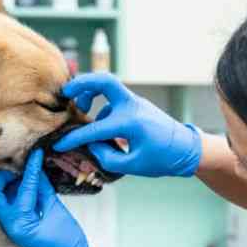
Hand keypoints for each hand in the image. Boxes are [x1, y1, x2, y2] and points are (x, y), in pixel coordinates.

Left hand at [0, 149, 112, 246]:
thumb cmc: (67, 244)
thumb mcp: (56, 212)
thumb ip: (44, 190)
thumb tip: (36, 170)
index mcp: (18, 223)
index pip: (21, 189)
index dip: (29, 170)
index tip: (35, 154)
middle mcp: (10, 224)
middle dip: (4, 176)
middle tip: (20, 162)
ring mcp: (12, 226)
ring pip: (0, 197)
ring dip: (10, 182)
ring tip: (25, 168)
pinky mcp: (19, 226)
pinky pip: (12, 204)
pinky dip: (18, 192)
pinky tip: (31, 181)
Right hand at [57, 73, 202, 177]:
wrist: (187, 149)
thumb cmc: (162, 158)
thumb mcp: (133, 165)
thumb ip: (107, 158)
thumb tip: (92, 146)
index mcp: (130, 123)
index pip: (94, 129)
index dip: (74, 138)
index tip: (59, 144)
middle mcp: (132, 107)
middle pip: (103, 80)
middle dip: (81, 83)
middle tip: (65, 93)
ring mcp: (135, 102)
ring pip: (107, 88)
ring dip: (90, 95)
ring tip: (81, 110)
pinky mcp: (135, 104)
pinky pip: (113, 101)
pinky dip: (102, 110)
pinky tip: (101, 127)